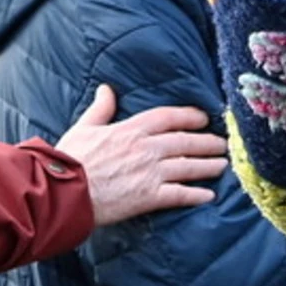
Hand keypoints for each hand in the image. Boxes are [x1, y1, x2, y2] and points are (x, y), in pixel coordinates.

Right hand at [57, 85, 228, 226]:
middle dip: (207, 142)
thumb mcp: (84, 128)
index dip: (190, 116)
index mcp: (131, 130)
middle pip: (186, 141)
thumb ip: (100, 109)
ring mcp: (150, 173)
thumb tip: (106, 89)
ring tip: (222, 165)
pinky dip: (196, 195)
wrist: (63, 194)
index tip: (204, 118)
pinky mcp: (148, 197)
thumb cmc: (69, 161)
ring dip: (208, 166)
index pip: (169, 117)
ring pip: (189, 166)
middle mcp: (146, 149)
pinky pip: (180, 194)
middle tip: (222, 143)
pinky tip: (209, 195)